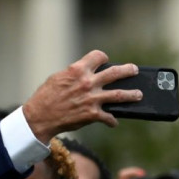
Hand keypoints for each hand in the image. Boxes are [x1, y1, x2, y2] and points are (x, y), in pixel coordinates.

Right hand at [22, 50, 141, 142]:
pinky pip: (108, 117)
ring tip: (138, 94)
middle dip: (128, 71)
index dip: (103, 58)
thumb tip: (84, 74)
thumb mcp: (57, 78)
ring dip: (131, 94)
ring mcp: (92, 99)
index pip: (98, 56)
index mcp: (78, 70)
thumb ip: (73, 74)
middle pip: (115, 73)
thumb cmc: (45, 97)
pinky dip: (112, 120)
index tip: (105, 61)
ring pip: (119, 95)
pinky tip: (114, 122)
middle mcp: (88, 82)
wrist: (39, 117)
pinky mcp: (92, 114)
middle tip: (134, 70)